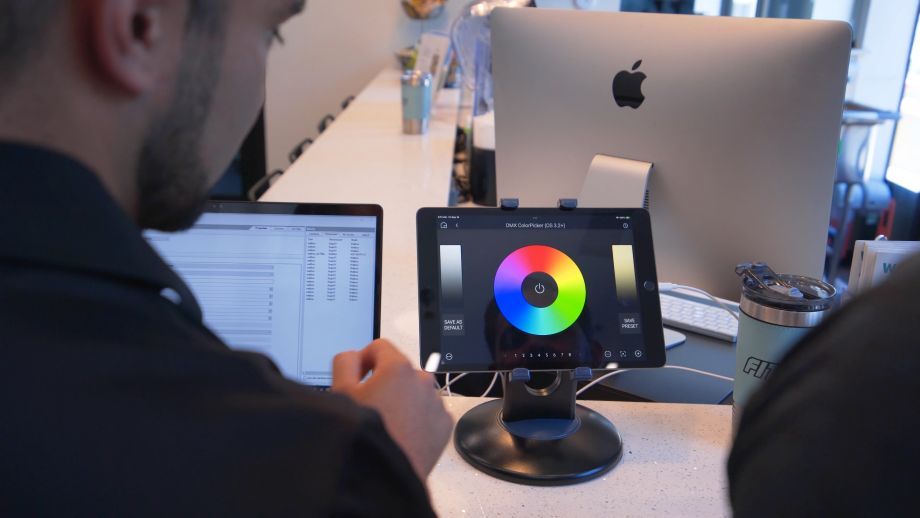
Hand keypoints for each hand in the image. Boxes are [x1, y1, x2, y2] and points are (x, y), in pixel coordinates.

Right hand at [332, 339, 451, 480]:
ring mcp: (436, 403)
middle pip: (399, 371)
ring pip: (415, 392)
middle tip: (369, 406)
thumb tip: (352, 357)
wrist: (383, 476)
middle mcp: (422, 381)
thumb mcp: (341, 393)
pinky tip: (401, 434)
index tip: (358, 376)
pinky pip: (429, 413)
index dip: (363, 360)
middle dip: (384, 382)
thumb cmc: (364, 437)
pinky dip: (418, 419)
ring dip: (402, 400)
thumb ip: (344, 363)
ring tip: (386, 424)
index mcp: (398, 368)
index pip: (380, 347)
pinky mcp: (444, 425)